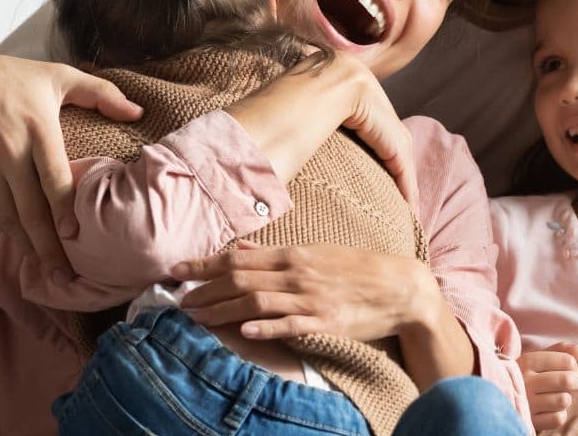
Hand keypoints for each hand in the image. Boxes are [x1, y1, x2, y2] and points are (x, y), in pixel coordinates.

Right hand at [0, 37, 142, 280]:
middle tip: (63, 276)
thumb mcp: (57, 76)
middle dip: (48, 246)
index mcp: (38, 127)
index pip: (55, 179)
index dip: (64, 211)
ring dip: (24, 244)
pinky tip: (15, 239)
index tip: (74, 236)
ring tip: (41, 268)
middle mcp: (8, 148)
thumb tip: (139, 111)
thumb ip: (101, 93)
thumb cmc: (11, 76)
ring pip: (4, 213)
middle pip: (30, 208)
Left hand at [170, 242, 443, 341]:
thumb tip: (242, 247)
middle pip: (241, 280)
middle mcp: (298, 274)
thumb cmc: (357, 269)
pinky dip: (268, 326)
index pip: (240, 258)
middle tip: (177, 299)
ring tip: (196, 317)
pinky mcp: (326, 322)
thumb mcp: (317, 253)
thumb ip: (277, 253)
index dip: (205, 263)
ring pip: (258, 301)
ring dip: (223, 309)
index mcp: (294, 255)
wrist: (400, 287)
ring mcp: (311, 299)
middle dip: (205, 289)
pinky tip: (246, 331)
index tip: (177, 268)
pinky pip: (292, 325)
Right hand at [226, 52, 417, 206]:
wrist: (242, 140)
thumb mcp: (297, 137)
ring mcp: (350, 74)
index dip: (384, 156)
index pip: (371, 122)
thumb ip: (317, 133)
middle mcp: (342, 66)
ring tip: (408, 209)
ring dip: (403, 175)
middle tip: (407, 204)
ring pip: (391, 135)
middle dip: (398, 166)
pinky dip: (402, 174)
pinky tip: (408, 202)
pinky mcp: (356, 91)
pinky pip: (391, 141)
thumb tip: (321, 153)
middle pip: (383, 127)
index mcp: (329, 75)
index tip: (393, 188)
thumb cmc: (261, 150)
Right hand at [520, 343, 577, 430]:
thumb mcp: (536, 358)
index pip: (566, 361)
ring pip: (563, 400)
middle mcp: (525, 381)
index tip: (573, 369)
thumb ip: (559, 351)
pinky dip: (559, 415)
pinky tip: (551, 410)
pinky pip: (557, 418)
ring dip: (567, 399)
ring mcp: (526, 402)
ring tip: (560, 396)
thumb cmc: (525, 375)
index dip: (575, 366)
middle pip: (567, 380)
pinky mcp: (528, 421)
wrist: (498, 397)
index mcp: (527, 361)